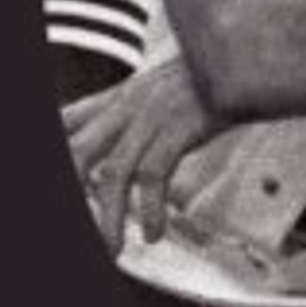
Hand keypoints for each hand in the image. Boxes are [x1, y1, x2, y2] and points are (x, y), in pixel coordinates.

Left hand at [62, 57, 222, 257]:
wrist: (250, 58)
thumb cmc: (217, 76)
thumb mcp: (167, 87)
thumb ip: (139, 110)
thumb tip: (125, 142)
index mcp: (124, 95)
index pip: (68, 119)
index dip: (55, 147)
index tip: (66, 181)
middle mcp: (132, 103)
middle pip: (79, 150)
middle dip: (72, 188)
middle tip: (80, 227)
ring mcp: (155, 114)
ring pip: (113, 172)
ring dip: (108, 217)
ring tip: (112, 248)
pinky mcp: (180, 125)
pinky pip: (153, 174)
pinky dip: (149, 208)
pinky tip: (154, 229)